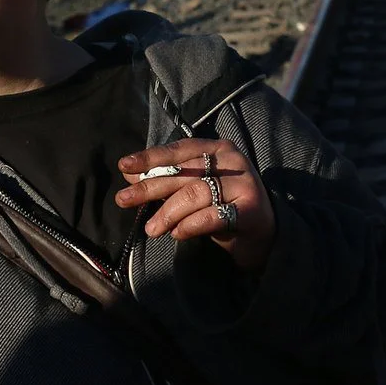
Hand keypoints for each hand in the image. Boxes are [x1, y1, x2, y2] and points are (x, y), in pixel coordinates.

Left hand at [116, 138, 275, 272]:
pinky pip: (212, 216)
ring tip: (150, 229)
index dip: (150, 158)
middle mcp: (233, 161)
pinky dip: (190, 225)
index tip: (123, 166)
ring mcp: (244, 183)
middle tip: (122, 200)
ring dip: (167, 212)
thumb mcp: (194, 188)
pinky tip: (176, 233)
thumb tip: (127, 173)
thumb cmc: (223, 206)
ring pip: (195, 193)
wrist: (264, 235)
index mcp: (218, 149)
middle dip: (149, 187)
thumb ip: (167, 179)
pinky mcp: (251, 210)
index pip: (179, 150)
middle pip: (183, 173)